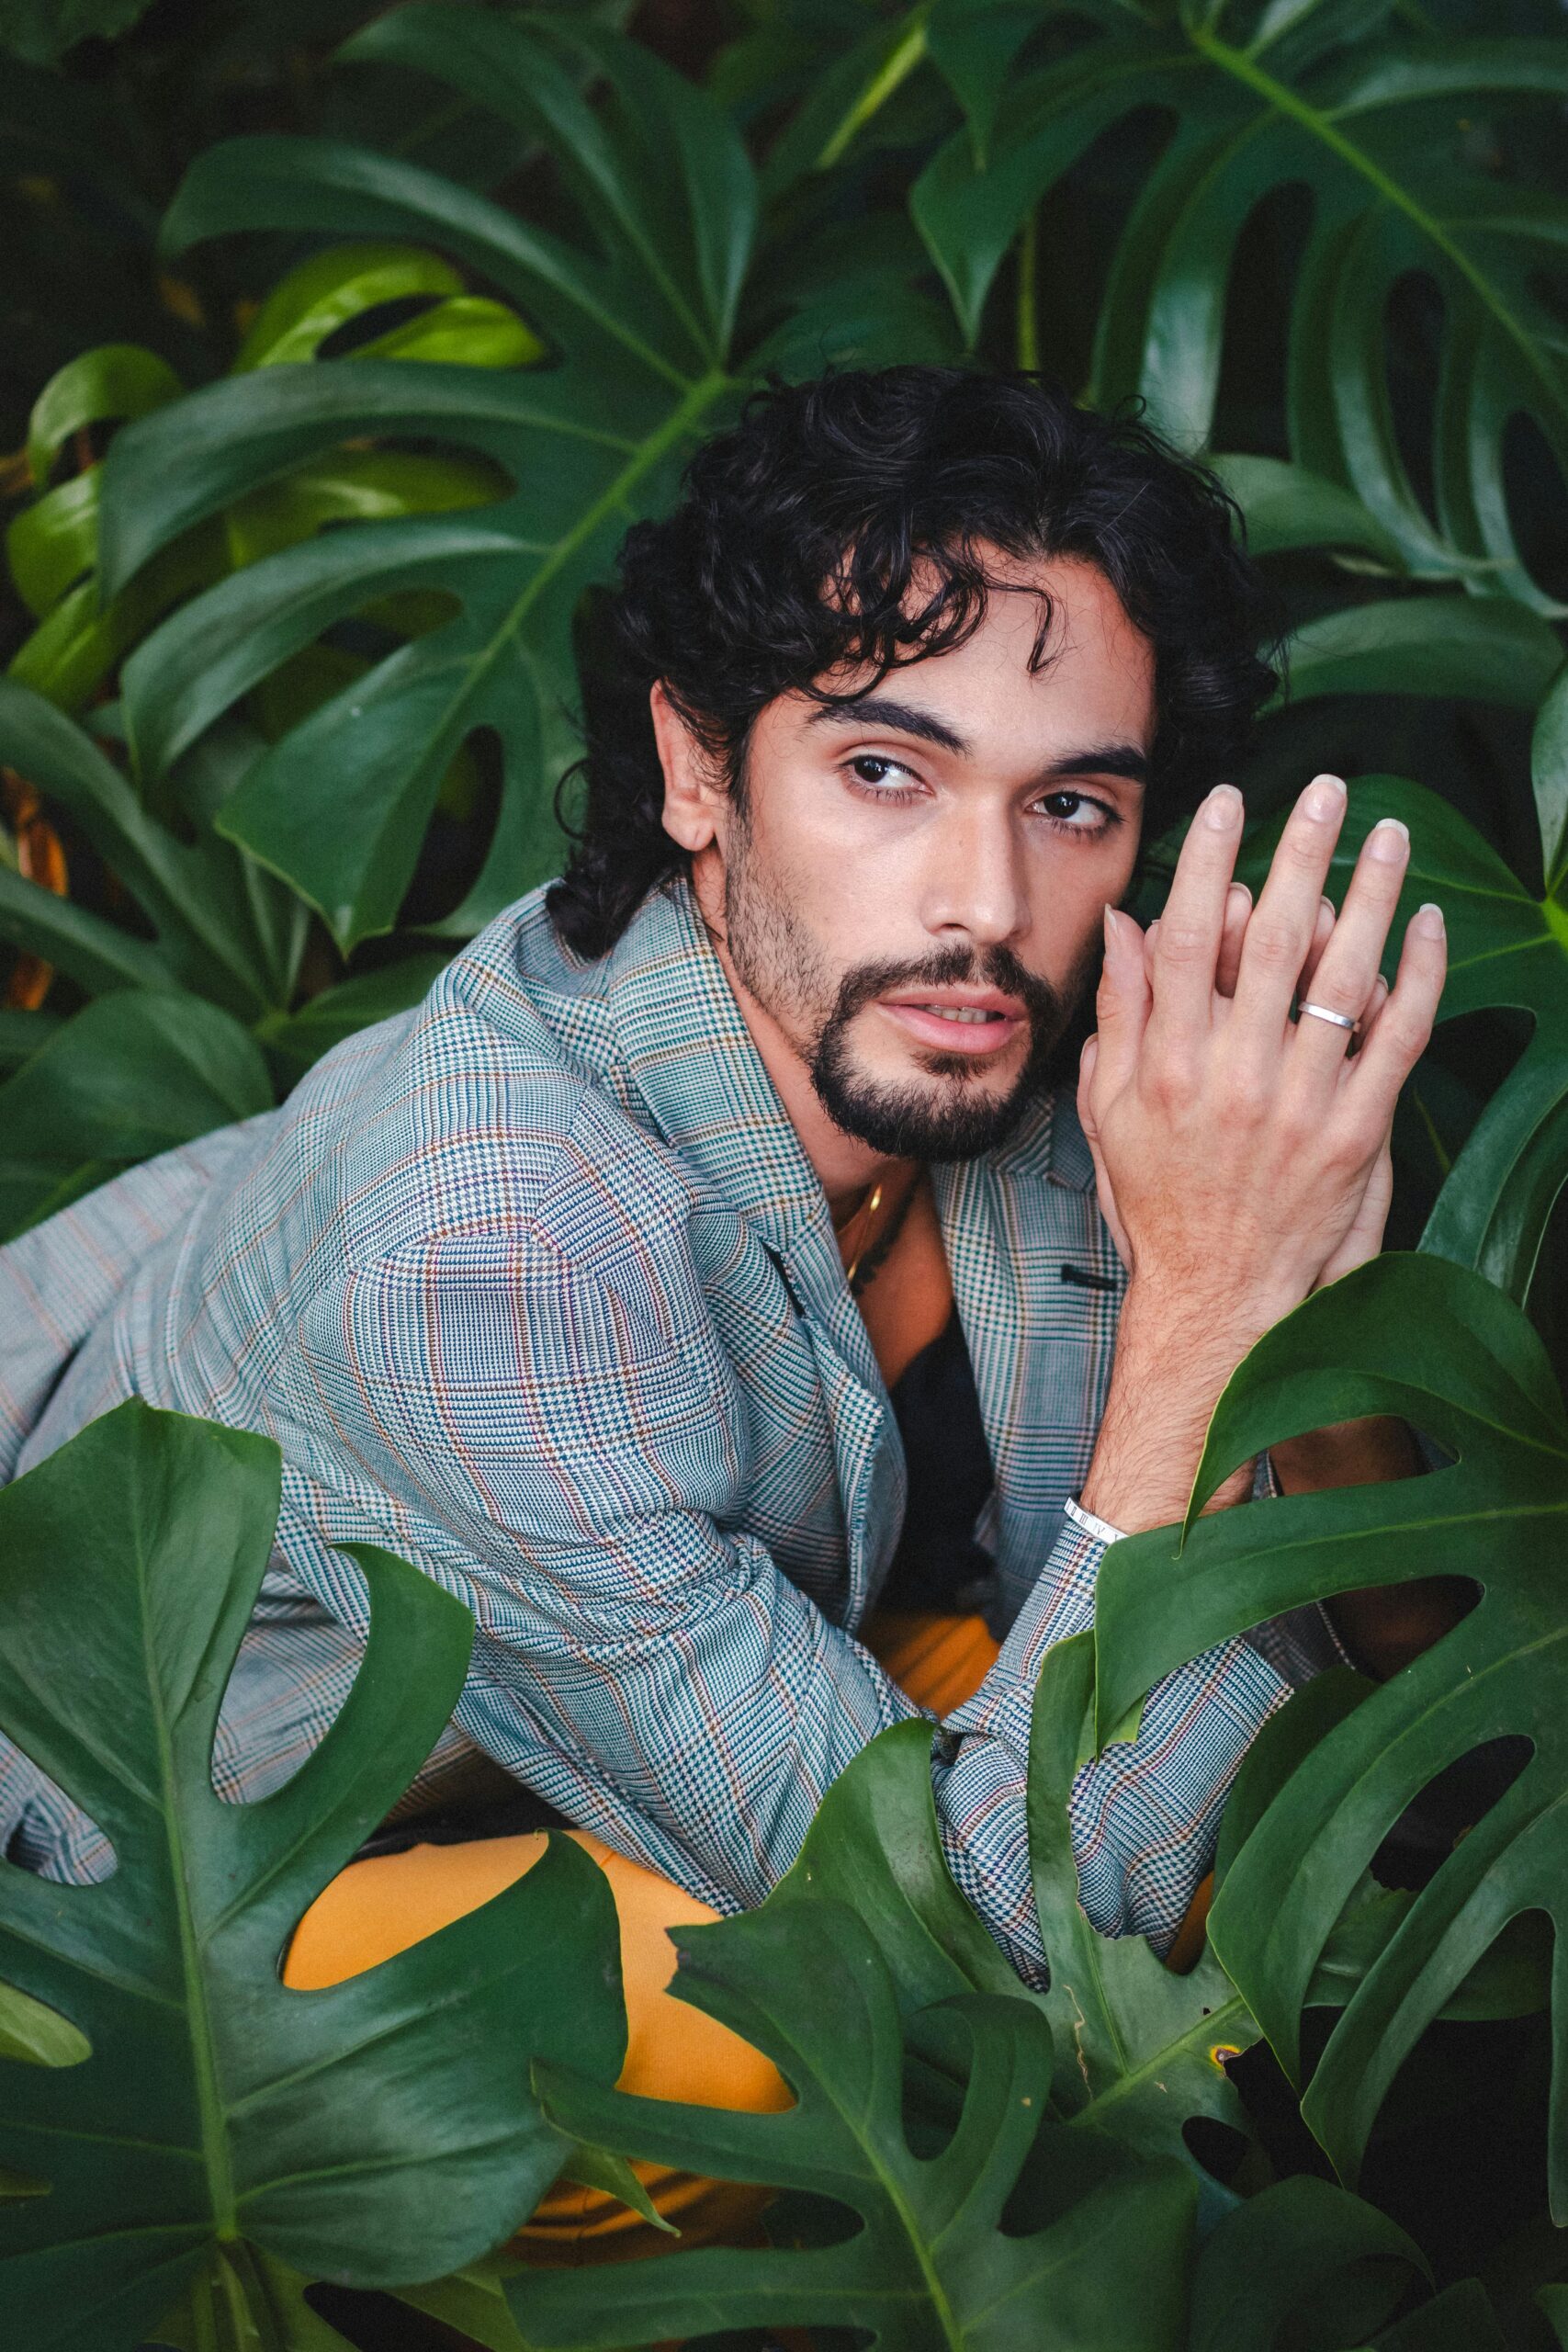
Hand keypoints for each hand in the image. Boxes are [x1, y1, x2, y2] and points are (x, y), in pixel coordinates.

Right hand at [1074, 774, 1445, 1532]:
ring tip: (1390, 835)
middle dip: (1306, 854)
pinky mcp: (1356, 1133)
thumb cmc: (1158, 1202)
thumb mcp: (1109, 1110)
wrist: (1219, 1298)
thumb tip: (1126, 924)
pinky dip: (1420, 976)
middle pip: (1276, 940)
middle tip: (1330, 790)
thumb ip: (1121, 1013)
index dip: (1210, 861)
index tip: (1230, 801)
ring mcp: (1300, 1104)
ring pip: (1345, 977)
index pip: (1191, 938)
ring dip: (1374, 896)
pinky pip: (1398, 1038)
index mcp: (1166, 1064)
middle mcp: (1233, 1077)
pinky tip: (1427, 924)